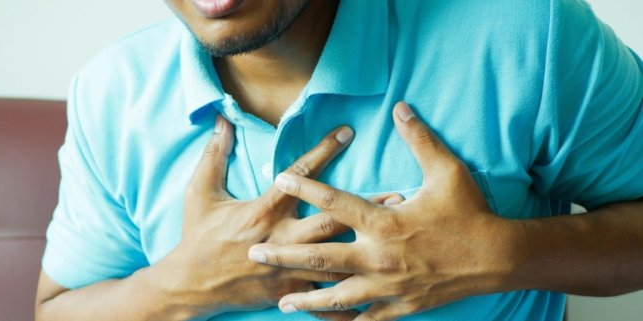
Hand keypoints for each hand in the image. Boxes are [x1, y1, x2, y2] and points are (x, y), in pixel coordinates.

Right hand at [159, 115, 403, 319]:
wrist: (189, 285)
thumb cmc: (196, 236)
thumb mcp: (199, 192)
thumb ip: (215, 155)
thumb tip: (223, 121)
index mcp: (262, 211)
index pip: (299, 176)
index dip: (323, 151)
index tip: (347, 132)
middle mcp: (281, 238)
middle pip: (331, 220)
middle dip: (365, 207)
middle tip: (397, 195)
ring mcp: (287, 268)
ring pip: (336, 258)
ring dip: (368, 246)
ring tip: (397, 236)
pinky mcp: (289, 291)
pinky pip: (325, 294)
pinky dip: (351, 292)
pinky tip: (378, 287)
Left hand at [247, 102, 520, 319]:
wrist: (499, 257)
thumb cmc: (471, 212)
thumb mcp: (448, 171)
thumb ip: (420, 139)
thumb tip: (401, 106)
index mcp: (385, 222)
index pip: (336, 203)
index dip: (305, 187)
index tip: (280, 178)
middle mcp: (380, 256)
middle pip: (321, 256)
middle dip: (285, 254)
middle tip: (256, 252)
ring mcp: (389, 285)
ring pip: (337, 296)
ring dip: (307, 297)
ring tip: (281, 301)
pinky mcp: (401, 305)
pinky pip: (367, 318)